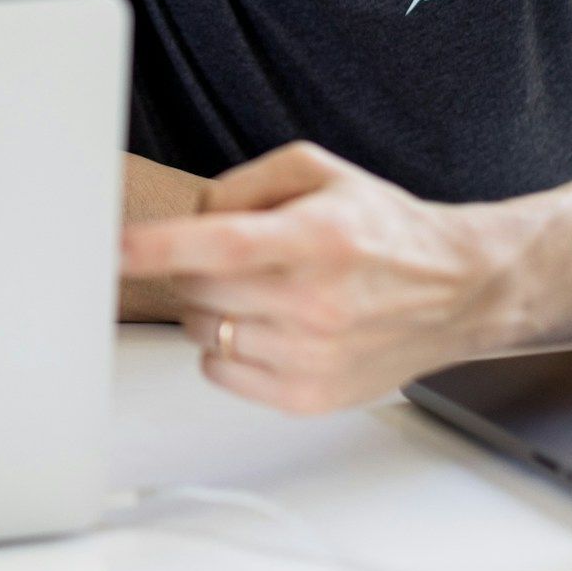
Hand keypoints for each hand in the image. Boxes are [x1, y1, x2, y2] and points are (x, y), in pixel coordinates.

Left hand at [120, 140, 514, 415]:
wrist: (457, 290)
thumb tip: (192, 217)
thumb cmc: (383, 231)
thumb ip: (246, 184)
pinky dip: (228, 349)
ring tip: (262, 291)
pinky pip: (220, 373)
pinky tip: (268, 326)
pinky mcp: (308, 398)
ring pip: (203, 331)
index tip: (114, 249)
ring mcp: (312, 357)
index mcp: (317, 237)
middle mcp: (315, 301)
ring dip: (214, 308)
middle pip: (199, 289)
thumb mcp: (319, 172)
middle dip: (196, 267)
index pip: (222, 244)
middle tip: (232, 257)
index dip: (159, 247)